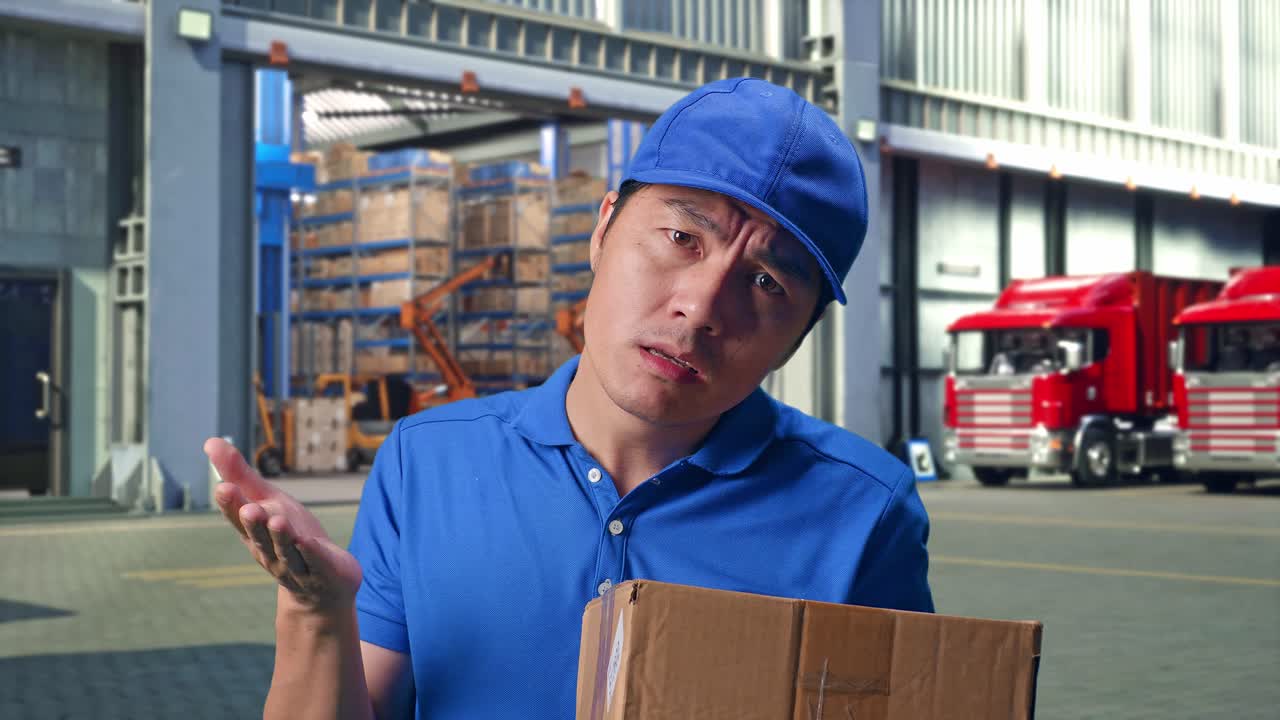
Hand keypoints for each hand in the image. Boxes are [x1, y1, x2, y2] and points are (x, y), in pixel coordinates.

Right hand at [205, 438, 362, 614]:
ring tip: (278, 519)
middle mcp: (270, 552)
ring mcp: (295, 566)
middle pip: (260, 537)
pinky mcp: (322, 573)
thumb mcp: (268, 501)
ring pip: (286, 551)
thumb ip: (242, 476)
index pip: (239, 519)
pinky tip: (308, 541)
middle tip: (249, 508)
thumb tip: (210, 442)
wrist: (321, 586)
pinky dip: (311, 553)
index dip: (232, 506)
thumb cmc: (290, 536)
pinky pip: (315, 564)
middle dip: (254, 523)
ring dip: (281, 536)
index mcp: (254, 533)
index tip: (224, 487)